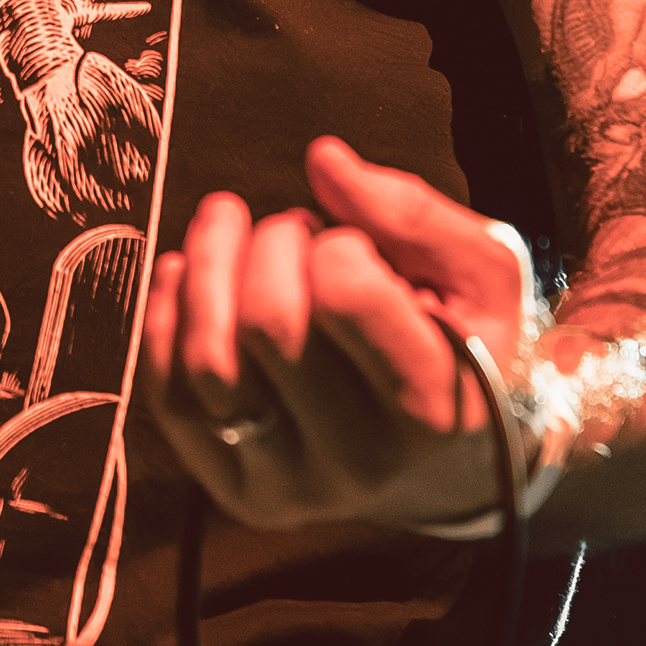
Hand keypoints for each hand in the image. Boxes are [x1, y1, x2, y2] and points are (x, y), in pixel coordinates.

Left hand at [139, 138, 535, 534]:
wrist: (443, 458)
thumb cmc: (459, 343)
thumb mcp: (479, 272)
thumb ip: (413, 213)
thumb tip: (324, 160)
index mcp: (432, 407)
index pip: (343, 293)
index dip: (338, 242)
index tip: (353, 245)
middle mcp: (357, 462)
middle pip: (266, 320)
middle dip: (274, 242)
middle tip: (298, 232)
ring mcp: (287, 484)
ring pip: (206, 360)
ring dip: (208, 266)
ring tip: (234, 231)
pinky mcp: (229, 486)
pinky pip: (165, 389)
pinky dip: (168, 311)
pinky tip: (191, 274)